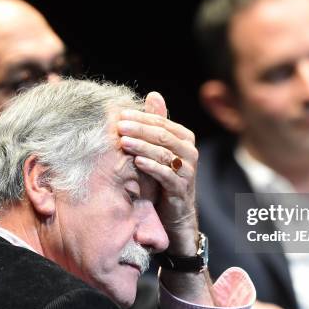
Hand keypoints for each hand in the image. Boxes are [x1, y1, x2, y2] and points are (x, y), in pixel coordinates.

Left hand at [117, 92, 198, 254]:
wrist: (174, 213)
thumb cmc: (162, 177)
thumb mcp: (159, 149)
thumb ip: (156, 124)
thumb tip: (153, 95)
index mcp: (184, 138)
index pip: (162, 122)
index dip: (141, 117)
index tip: (120, 114)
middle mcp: (190, 152)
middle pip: (163, 135)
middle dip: (139, 129)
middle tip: (119, 126)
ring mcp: (187, 171)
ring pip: (164, 153)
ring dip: (142, 146)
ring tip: (123, 142)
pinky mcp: (181, 188)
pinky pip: (166, 174)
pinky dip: (151, 166)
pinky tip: (136, 161)